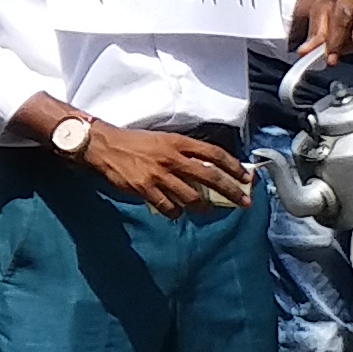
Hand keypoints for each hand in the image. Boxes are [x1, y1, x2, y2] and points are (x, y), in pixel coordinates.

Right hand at [82, 122, 249, 216]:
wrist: (105, 146)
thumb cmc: (135, 142)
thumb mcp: (163, 139)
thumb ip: (184, 151)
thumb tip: (207, 167)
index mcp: (178, 142)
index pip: (214, 154)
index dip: (233, 166)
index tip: (246, 177)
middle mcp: (172, 158)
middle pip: (210, 177)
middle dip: (231, 191)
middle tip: (244, 202)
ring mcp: (159, 175)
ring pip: (192, 197)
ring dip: (202, 206)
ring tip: (205, 209)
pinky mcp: (145, 189)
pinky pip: (169, 207)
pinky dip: (176, 212)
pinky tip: (176, 210)